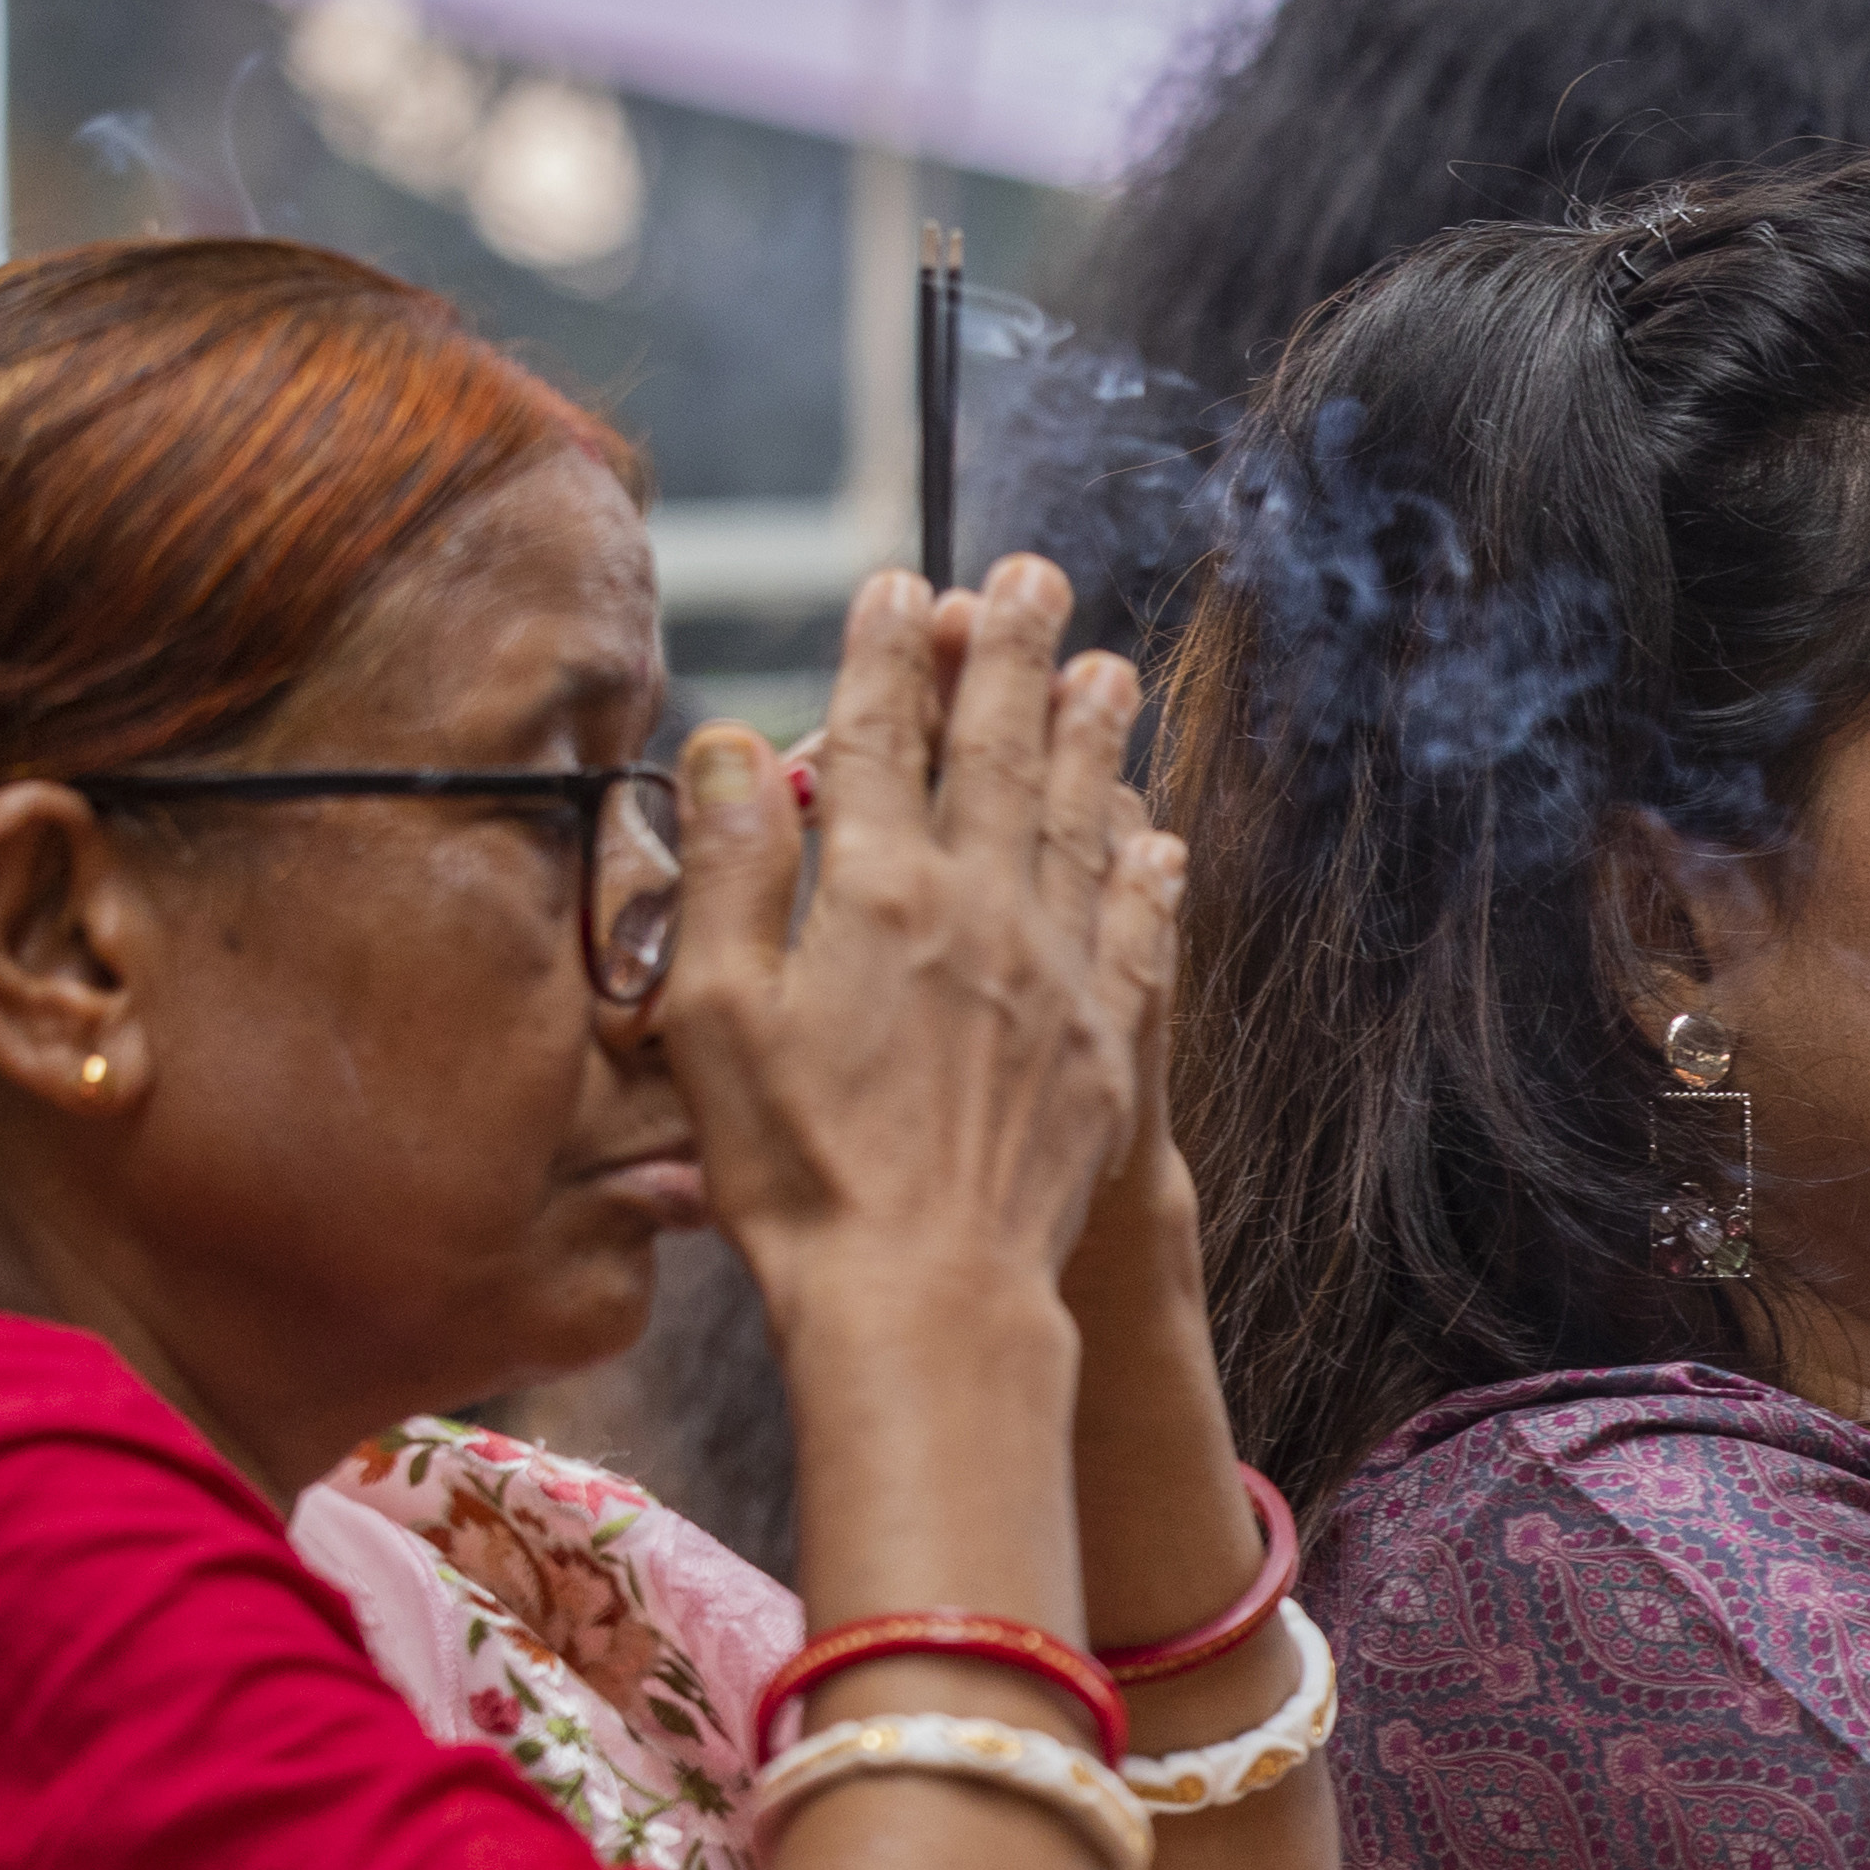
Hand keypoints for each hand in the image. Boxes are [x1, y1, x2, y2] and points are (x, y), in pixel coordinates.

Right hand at [662, 565, 1179, 1358]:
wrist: (926, 1292)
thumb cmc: (796, 1168)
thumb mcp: (712, 1014)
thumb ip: (729, 870)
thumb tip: (735, 745)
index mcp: (874, 894)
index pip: (880, 738)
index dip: (890, 653)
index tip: (902, 584)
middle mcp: (980, 913)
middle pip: (999, 754)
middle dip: (1011, 657)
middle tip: (1033, 578)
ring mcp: (1057, 976)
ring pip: (1081, 824)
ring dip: (1093, 740)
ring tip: (1110, 670)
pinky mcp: (1108, 1046)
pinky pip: (1139, 933)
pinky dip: (1148, 874)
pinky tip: (1157, 837)